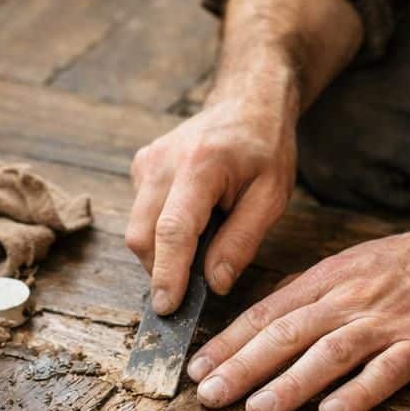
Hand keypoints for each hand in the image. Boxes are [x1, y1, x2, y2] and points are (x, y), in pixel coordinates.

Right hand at [126, 90, 297, 313]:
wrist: (247, 103)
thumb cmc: (265, 148)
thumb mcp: (272, 197)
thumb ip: (242, 241)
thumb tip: (214, 284)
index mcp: (201, 166)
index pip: (173, 230)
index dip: (168, 274)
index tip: (167, 307)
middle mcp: (163, 162)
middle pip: (143, 235)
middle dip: (162, 270)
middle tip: (196, 285)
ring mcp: (147, 163)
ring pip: (138, 230)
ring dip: (163, 252)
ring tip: (205, 240)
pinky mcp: (141, 167)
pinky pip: (142, 215)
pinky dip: (162, 232)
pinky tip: (194, 219)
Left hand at [186, 223, 409, 410]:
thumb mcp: (352, 265)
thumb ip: (311, 293)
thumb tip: (266, 317)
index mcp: (329, 280)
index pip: (267, 313)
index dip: (229, 343)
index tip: (197, 370)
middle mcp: (351, 299)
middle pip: (288, 333)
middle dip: (243, 366)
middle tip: (209, 396)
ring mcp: (386, 322)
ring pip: (329, 353)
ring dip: (290, 383)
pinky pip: (386, 372)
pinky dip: (358, 393)